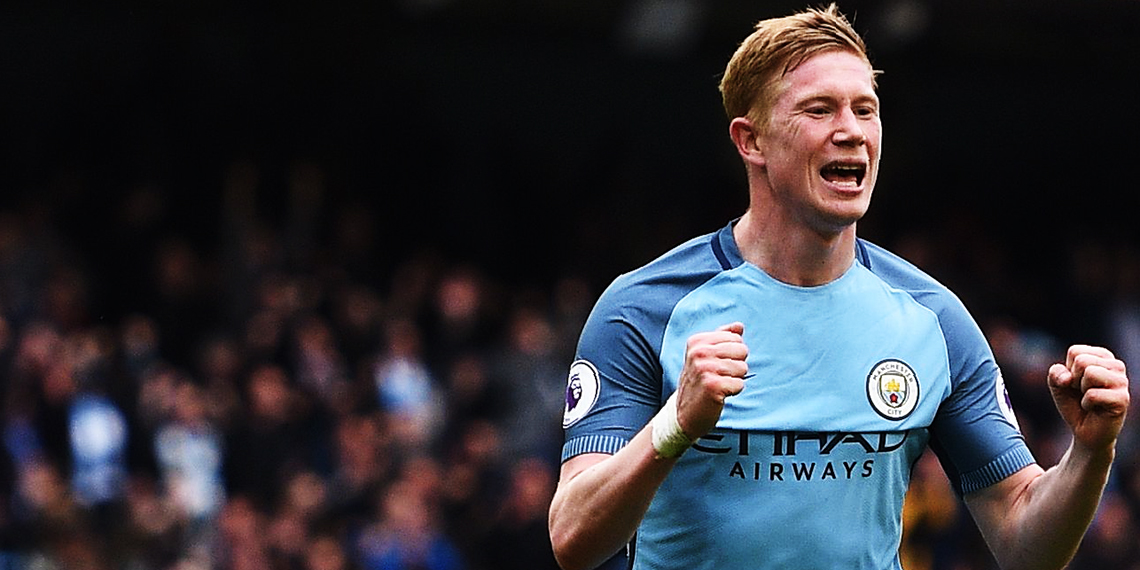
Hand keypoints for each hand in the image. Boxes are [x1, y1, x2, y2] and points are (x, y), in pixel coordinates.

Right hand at [675, 322, 748, 439]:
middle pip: (742, 350)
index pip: (736, 338)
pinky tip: (719, 394)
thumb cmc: (698, 382)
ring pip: (743, 368)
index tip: (717, 364)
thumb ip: (722, 338)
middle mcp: (699, 352)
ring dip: (735, 379)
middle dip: (736, 365)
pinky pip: (740, 384)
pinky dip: (733, 392)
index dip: (733, 353)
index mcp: (697, 341)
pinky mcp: (712, 386)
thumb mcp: (705, 356)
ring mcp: (704, 369)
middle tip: (719, 376)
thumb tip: (739, 325)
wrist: (684, 413)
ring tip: (719, 385)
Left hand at [1047, 345, 1129, 452]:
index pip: (1075, 351)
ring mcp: (1122, 382)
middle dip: (1074, 380)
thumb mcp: (1058, 384)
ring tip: (1090, 399)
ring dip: (1082, 391)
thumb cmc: (1073, 403)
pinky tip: (1095, 409)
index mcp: (1102, 356)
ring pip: (1090, 373)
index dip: (1068, 370)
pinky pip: (1092, 394)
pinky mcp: (1123, 399)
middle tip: (1083, 393)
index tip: (1076, 383)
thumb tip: (1068, 378)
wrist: (1084, 431)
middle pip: (1082, 361)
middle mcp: (1116, 365)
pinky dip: (1086, 404)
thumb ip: (1055, 373)